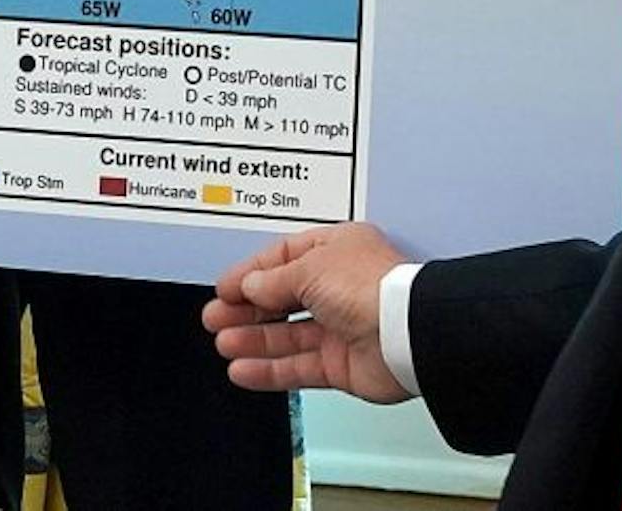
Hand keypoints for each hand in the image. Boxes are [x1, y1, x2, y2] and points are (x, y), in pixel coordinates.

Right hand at [202, 221, 413, 403]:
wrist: (407, 333)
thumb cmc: (371, 287)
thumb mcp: (310, 268)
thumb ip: (274, 280)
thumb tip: (250, 285)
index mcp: (336, 251)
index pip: (284, 258)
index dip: (251, 273)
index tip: (224, 288)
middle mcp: (339, 287)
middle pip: (282, 298)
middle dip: (246, 308)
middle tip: (215, 317)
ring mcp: (341, 327)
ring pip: (287, 335)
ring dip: (253, 339)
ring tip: (224, 343)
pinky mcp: (341, 364)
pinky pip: (298, 367)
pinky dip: (269, 370)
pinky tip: (243, 369)